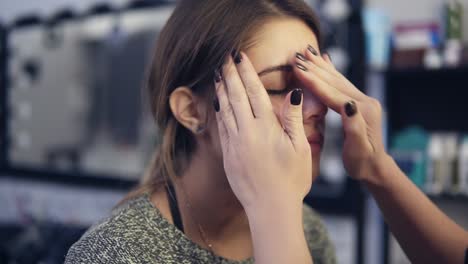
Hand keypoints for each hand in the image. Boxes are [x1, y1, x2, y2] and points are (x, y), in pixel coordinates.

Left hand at [214, 51, 311, 211]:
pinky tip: (218, 103)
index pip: (254, 92)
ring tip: (219, 74)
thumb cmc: (291, 180)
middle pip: (235, 96)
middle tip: (225, 57)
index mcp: (267, 128)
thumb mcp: (300, 148)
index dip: (246, 71)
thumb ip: (294, 119)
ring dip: (222, 90)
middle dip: (230, 74)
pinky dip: (219, 111)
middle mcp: (247, 132)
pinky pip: (221, 127)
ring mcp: (235, 144)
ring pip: (225, 110)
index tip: (240, 56)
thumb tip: (294, 93)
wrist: (270, 208)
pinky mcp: (228, 155)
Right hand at [293, 46, 387, 185]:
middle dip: (314, 67)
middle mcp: (364, 102)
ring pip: (337, 79)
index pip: (332, 93)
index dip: (314, 80)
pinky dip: (331, 71)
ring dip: (321, 65)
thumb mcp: (358, 149)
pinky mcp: (359, 103)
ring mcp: (363, 101)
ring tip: (308, 51)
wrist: (375, 167)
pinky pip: (341, 83)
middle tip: (297, 54)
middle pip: (334, 81)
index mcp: (361, 112)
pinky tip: (326, 60)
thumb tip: (349, 105)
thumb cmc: (362, 163)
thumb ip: (354, 126)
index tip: (297, 68)